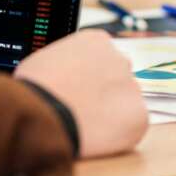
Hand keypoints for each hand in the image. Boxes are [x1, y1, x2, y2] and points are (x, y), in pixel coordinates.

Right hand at [14, 30, 147, 157]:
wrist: (40, 114)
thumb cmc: (35, 87)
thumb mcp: (46, 57)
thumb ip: (67, 60)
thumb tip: (65, 73)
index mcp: (96, 41)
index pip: (101, 56)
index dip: (89, 74)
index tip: (80, 85)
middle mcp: (120, 59)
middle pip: (116, 77)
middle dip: (103, 90)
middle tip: (83, 105)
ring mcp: (132, 88)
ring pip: (124, 102)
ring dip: (110, 112)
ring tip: (84, 123)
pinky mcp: (140, 117)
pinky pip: (131, 127)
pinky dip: (117, 134)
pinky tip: (95, 134)